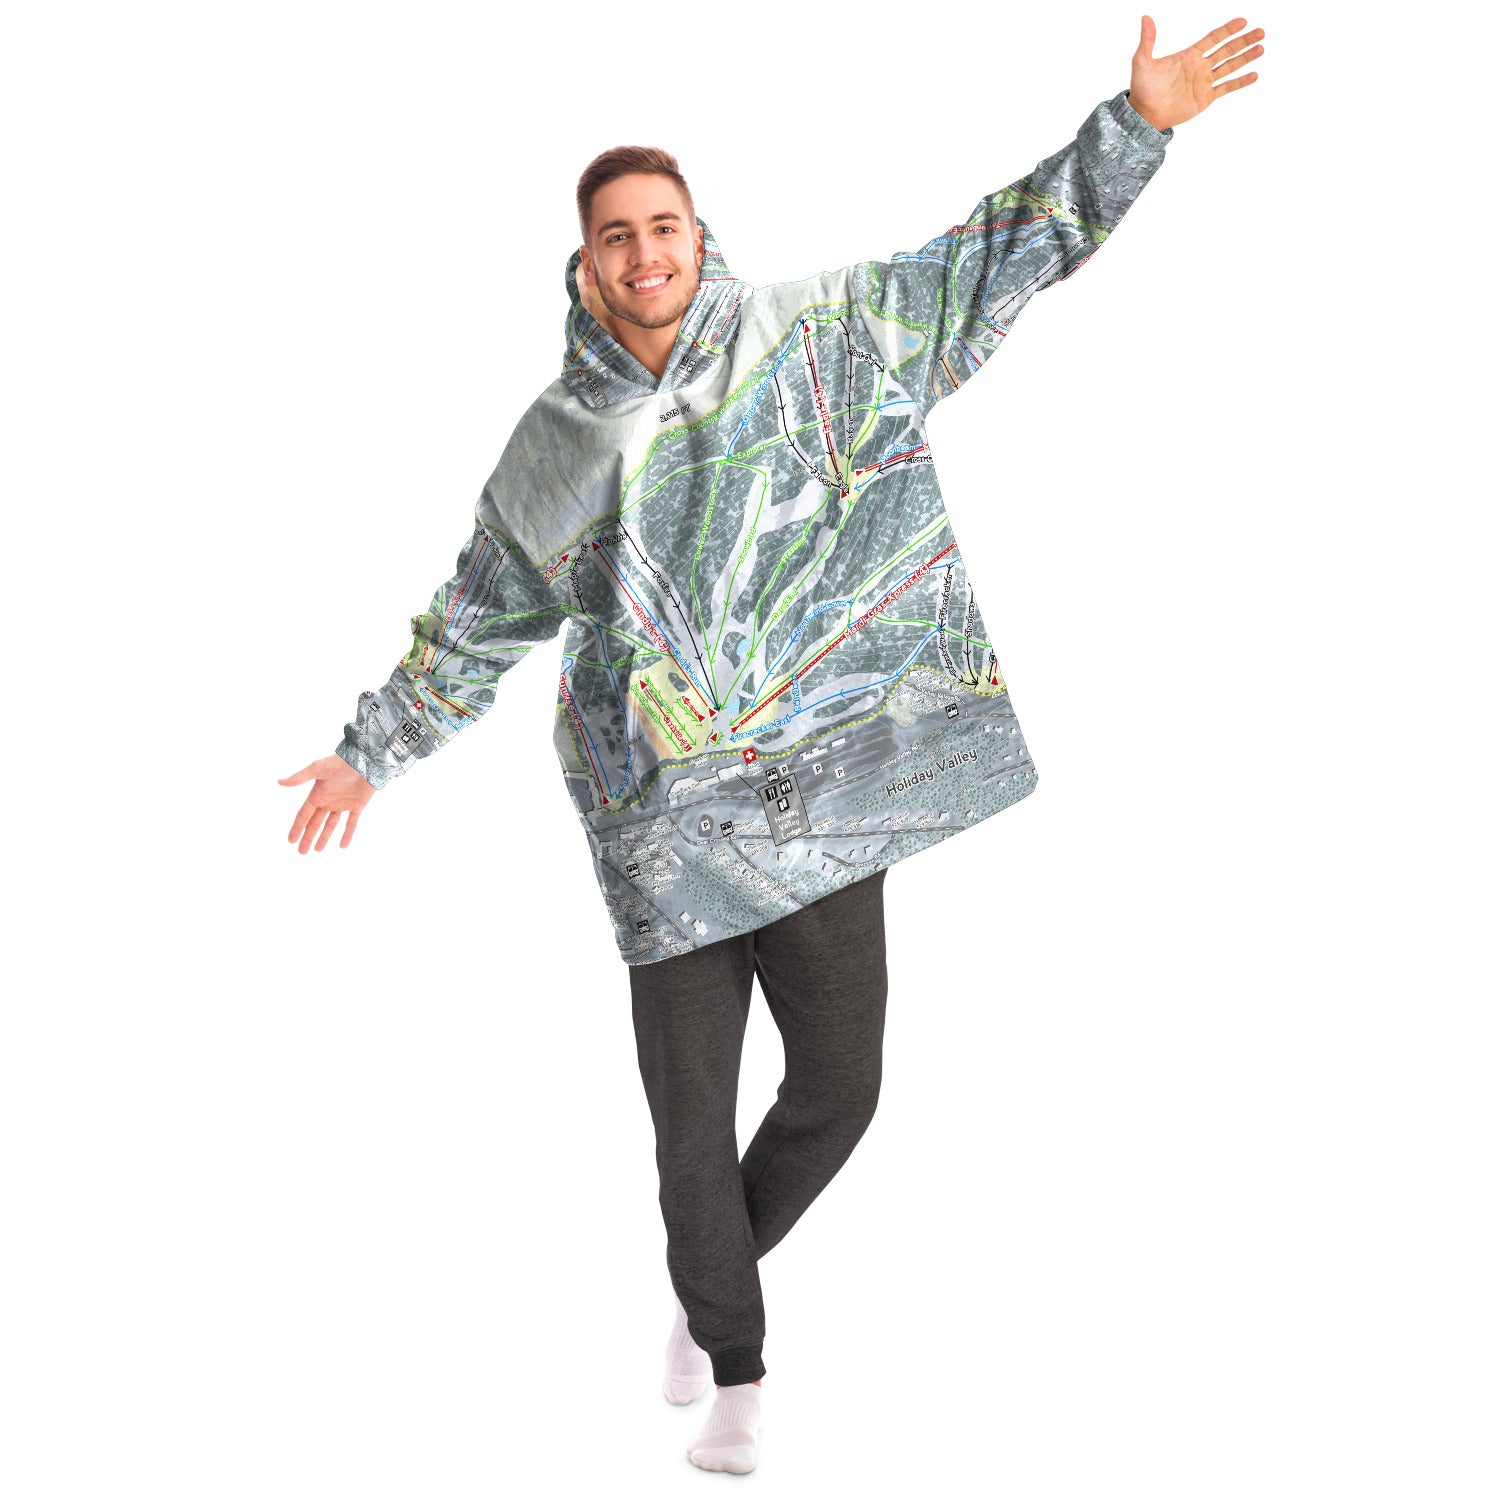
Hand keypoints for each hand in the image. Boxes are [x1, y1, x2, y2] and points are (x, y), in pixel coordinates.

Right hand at [278, 754, 376, 852]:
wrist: (366, 760)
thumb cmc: (341, 762)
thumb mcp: (318, 768)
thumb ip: (300, 777)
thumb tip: (279, 782)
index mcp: (318, 794)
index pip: (304, 815)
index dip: (297, 828)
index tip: (291, 841)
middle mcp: (328, 800)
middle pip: (315, 823)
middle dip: (308, 837)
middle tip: (302, 852)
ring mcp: (343, 804)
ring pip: (331, 825)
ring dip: (324, 837)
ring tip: (317, 850)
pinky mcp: (358, 805)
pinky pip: (351, 823)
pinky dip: (348, 834)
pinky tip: (343, 846)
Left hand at [1129, 15, 1264, 130]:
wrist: (1145, 115)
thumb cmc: (1142, 89)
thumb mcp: (1142, 61)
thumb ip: (1148, 40)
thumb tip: (1145, 17)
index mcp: (1189, 55)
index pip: (1213, 38)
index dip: (1228, 30)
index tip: (1243, 21)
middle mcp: (1200, 66)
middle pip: (1227, 50)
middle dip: (1243, 41)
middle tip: (1261, 32)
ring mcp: (1204, 82)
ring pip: (1230, 66)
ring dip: (1246, 57)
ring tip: (1261, 48)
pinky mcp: (1205, 98)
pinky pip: (1226, 88)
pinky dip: (1240, 82)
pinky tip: (1254, 75)